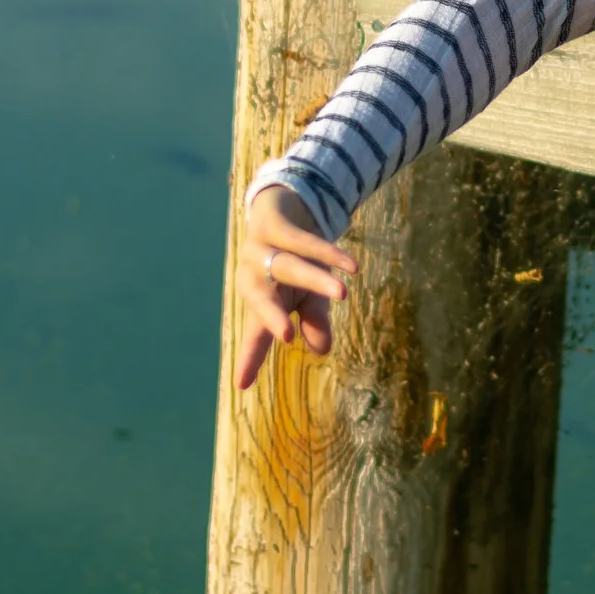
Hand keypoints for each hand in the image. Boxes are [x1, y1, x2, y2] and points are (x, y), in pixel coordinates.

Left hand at [233, 186, 356, 389]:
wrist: (285, 209)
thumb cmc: (296, 263)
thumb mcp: (307, 296)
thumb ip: (312, 320)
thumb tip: (321, 351)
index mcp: (257, 298)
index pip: (255, 331)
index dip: (251, 356)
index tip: (243, 384)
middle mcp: (252, 274)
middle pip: (260, 298)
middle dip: (272, 316)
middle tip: (287, 336)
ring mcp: (260, 247)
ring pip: (289, 267)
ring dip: (315, 280)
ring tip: (342, 295)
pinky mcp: (274, 223)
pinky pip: (303, 240)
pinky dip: (328, 253)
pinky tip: (350, 266)